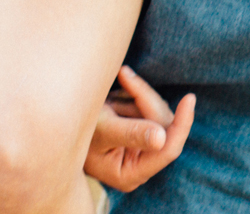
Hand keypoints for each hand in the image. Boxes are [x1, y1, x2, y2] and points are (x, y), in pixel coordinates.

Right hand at [83, 66, 195, 192]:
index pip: (168, 150)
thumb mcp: (102, 129)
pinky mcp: (140, 130)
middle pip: (163, 126)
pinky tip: (115, 93)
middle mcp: (139, 164)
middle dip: (144, 99)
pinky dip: (135, 94)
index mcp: (130, 173)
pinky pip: (148, 106)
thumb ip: (131, 133)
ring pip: (157, 112)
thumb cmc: (74, 129)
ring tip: (111, 92)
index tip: (190, 98)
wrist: (59, 121)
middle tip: (124, 75)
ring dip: (136, 96)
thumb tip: (161, 139)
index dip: (182, 124)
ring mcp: (141, 147)